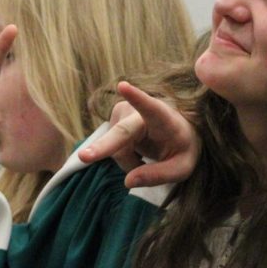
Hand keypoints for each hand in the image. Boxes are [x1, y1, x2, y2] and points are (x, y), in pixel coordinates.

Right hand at [79, 82, 199, 187]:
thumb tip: (128, 181)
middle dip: (103, 146)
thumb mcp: (182, 167)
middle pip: (121, 134)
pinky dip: (123, 157)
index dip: (136, 97)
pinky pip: (111, 149)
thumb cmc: (182, 147)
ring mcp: (124, 112)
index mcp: (164, 117)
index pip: (151, 107)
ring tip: (146, 157)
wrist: (178, 131)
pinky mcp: (114, 117)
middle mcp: (141, 112)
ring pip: (116, 150)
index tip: (123, 86)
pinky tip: (137, 152)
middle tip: (84, 157)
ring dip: (129, 162)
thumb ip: (159, 175)